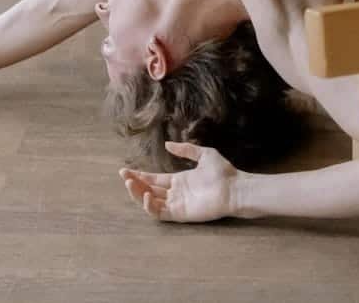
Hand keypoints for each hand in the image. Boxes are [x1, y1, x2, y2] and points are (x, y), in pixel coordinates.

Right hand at [119, 142, 242, 222]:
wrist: (235, 188)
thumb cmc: (223, 172)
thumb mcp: (203, 154)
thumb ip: (186, 149)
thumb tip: (167, 144)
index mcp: (179, 181)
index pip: (154, 179)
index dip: (140, 175)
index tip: (126, 170)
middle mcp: (175, 193)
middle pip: (149, 189)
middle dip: (135, 183)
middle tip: (124, 175)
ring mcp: (177, 204)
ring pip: (150, 202)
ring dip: (138, 194)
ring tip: (130, 183)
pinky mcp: (180, 214)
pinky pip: (160, 213)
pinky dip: (149, 206)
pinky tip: (145, 194)